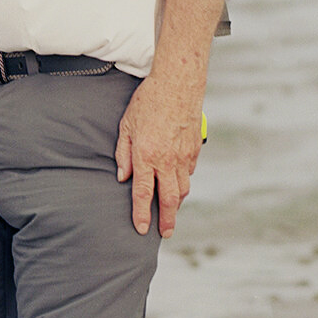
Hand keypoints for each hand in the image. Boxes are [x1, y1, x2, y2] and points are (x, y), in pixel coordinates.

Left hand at [115, 74, 202, 237]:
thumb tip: (123, 177)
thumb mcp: (126, 125)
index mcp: (146, 155)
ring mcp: (183, 156)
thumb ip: (123, 153)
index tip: (142, 229)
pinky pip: (189, 173)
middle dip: (166, 220)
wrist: (178, 84)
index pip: (143, 193)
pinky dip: (183, 182)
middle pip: (168, 199)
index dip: (141, 214)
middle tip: (165, 233)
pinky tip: (178, 184)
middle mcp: (167, 160)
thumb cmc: (148, 101)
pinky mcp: (194, 149)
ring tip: (171, 213)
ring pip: (182, 189)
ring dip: (176, 204)